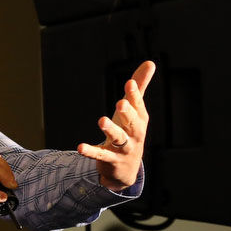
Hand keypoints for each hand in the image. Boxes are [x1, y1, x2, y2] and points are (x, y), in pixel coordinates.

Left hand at [77, 60, 154, 190]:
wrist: (126, 168)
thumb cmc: (129, 131)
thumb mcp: (134, 110)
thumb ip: (139, 87)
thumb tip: (150, 63)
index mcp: (140, 120)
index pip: (138, 106)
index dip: (134, 95)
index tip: (129, 82)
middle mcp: (134, 134)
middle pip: (132, 123)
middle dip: (128, 113)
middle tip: (121, 102)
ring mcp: (123, 148)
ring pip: (119, 138)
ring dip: (111, 130)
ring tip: (101, 120)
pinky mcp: (110, 159)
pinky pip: (101, 155)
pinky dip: (91, 151)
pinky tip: (80, 147)